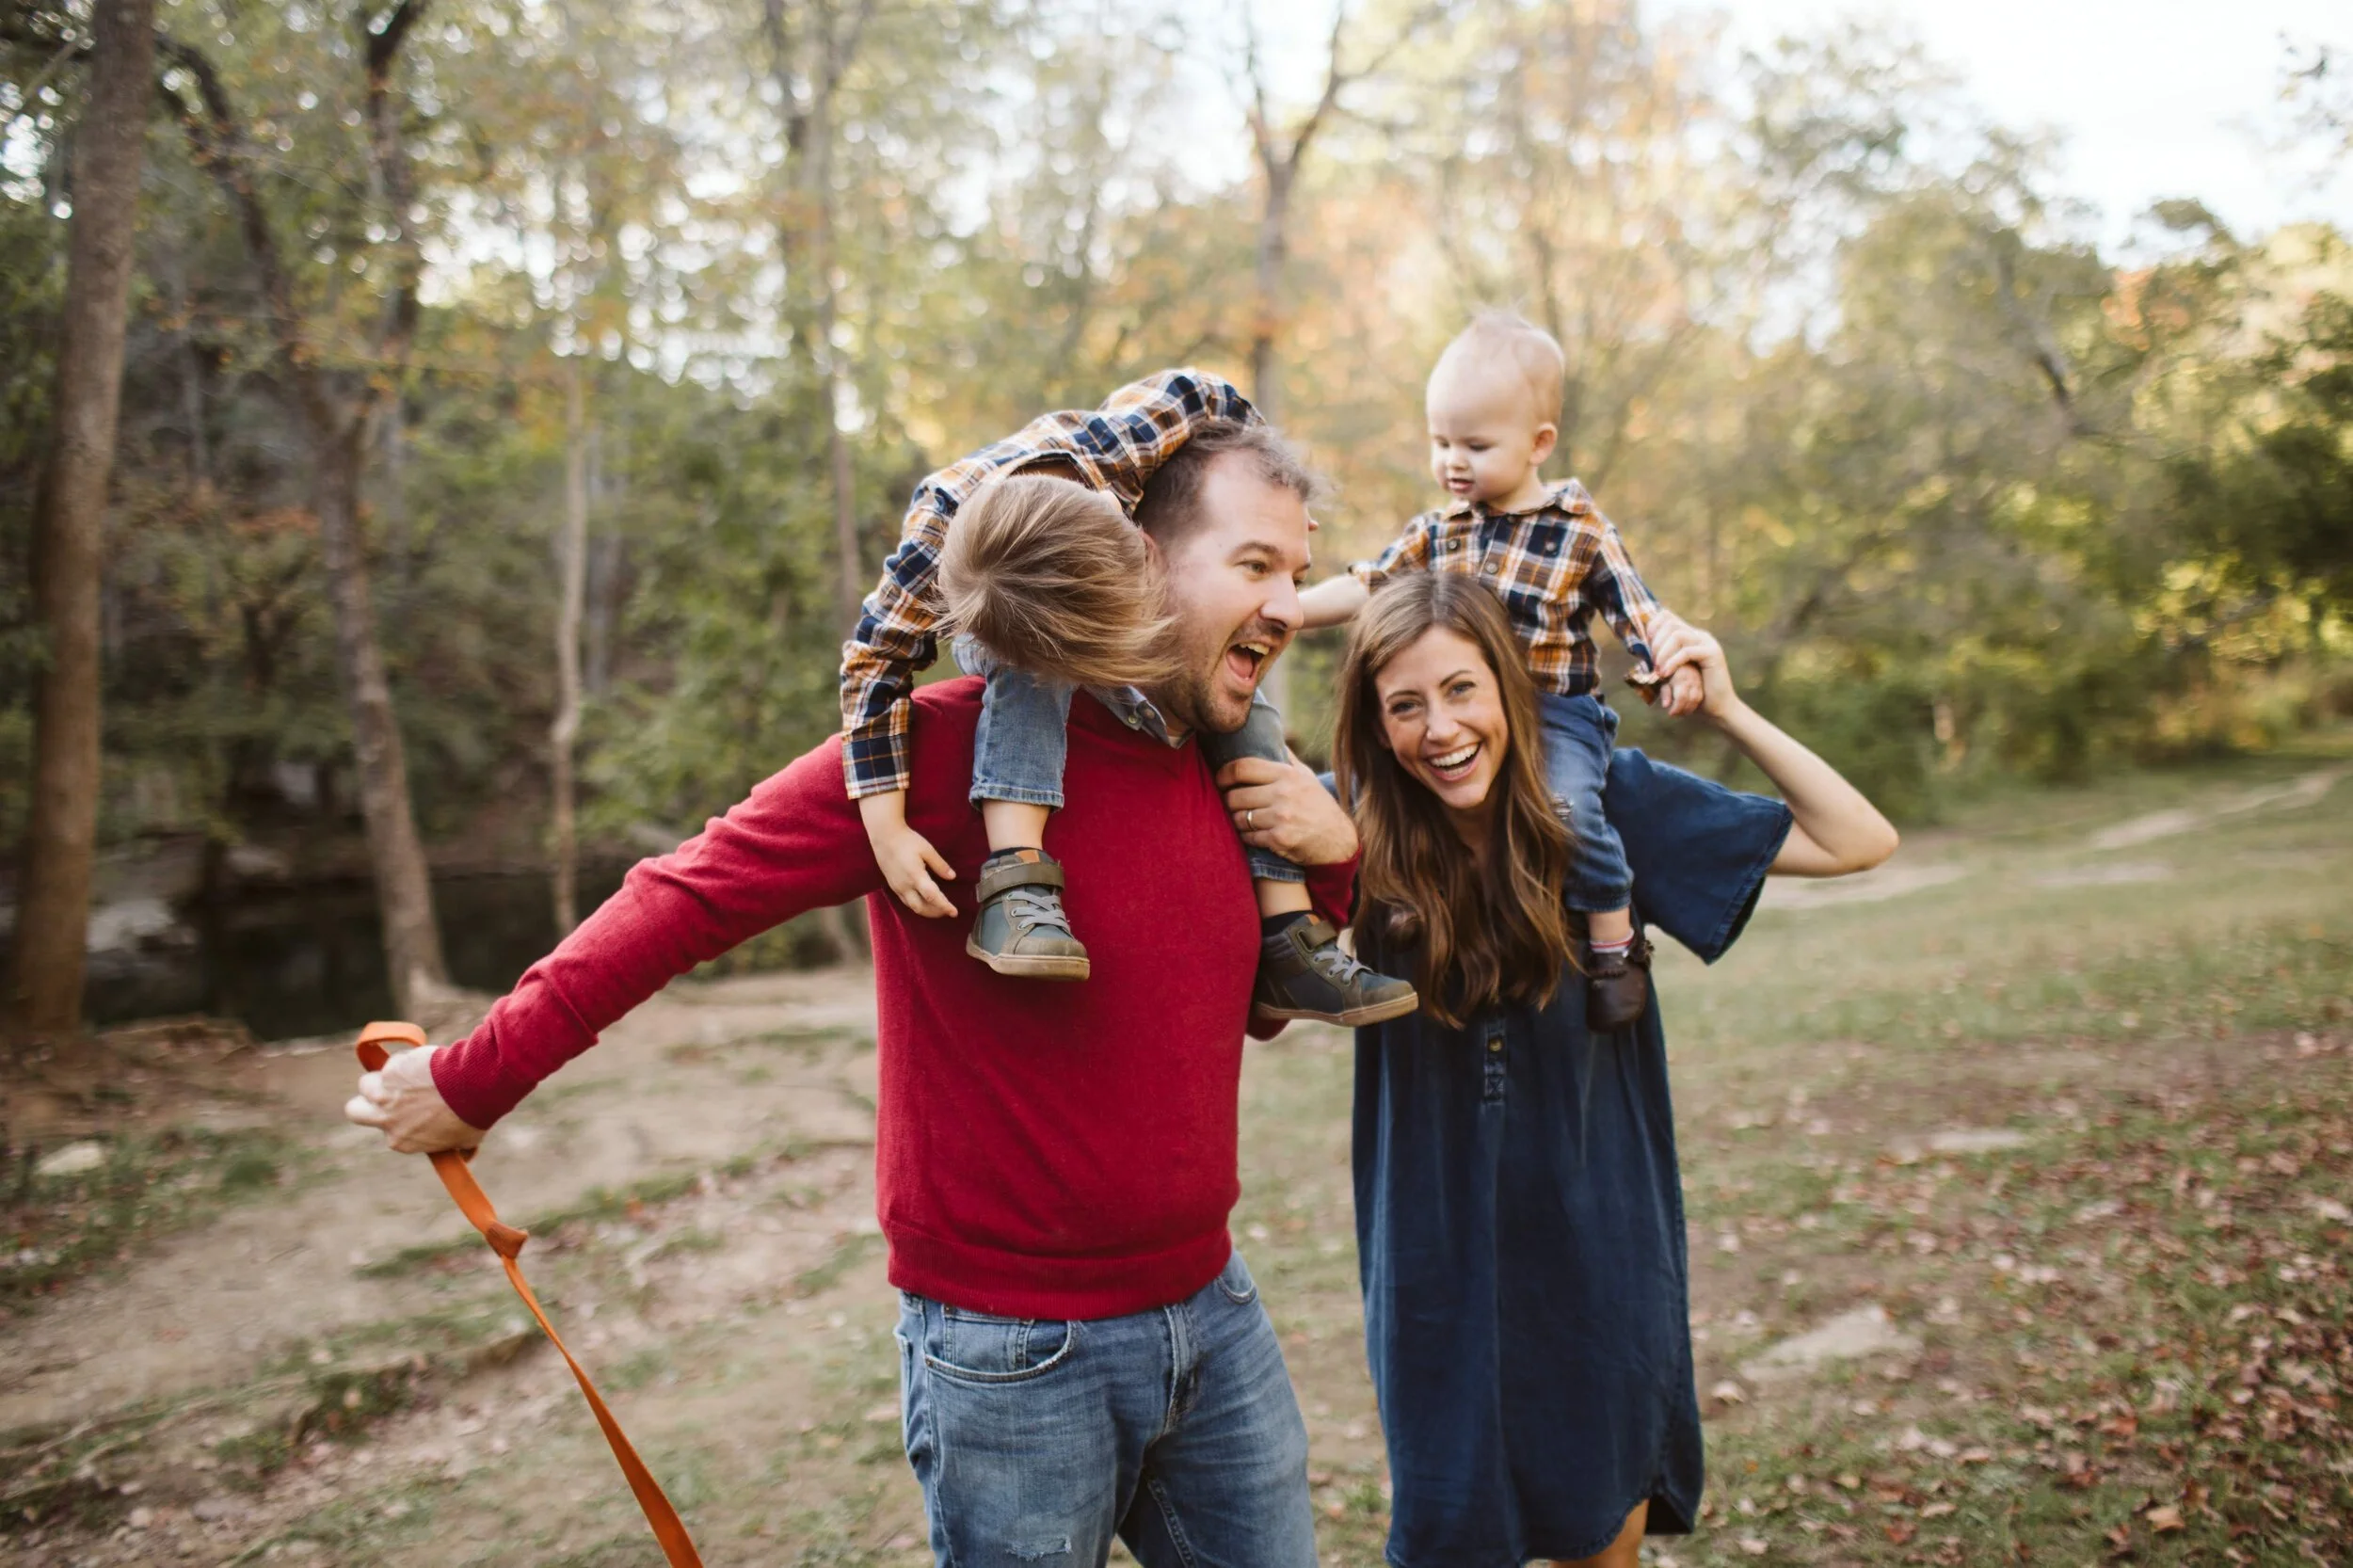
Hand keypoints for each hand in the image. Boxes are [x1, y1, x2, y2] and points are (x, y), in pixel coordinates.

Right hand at [344, 1044, 486, 1154]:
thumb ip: (460, 1149)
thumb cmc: (473, 1114)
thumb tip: (467, 1156)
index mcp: (400, 1141)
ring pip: (366, 1083)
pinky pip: (392, 1062)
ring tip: (407, 1073)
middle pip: (355, 1111)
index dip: (398, 1119)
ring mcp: (384, 1094)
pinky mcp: (390, 1071)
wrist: (472, 1087)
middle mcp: (385, 1120)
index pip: (387, 1131)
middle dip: (365, 1102)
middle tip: (385, 1093)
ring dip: (382, 1077)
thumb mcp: (466, 1141)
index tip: (412, 1109)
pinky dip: (405, 1060)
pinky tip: (425, 1062)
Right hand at [858, 790, 956, 917]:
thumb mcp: (927, 849)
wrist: (884, 836)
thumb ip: (940, 865)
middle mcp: (905, 885)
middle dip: (936, 913)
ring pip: (913, 907)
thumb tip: (952, 877)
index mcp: (915, 876)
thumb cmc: (906, 840)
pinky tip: (924, 902)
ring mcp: (897, 887)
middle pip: (922, 908)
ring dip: (927, 911)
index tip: (954, 912)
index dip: (944, 906)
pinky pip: (906, 901)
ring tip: (939, 909)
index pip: (932, 897)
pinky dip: (917, 906)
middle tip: (949, 911)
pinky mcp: (892, 885)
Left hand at [1215, 754, 1359, 866]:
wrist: (1337, 839)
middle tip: (1232, 804)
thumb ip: (1286, 759)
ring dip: (1237, 820)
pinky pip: (1248, 836)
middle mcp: (1284, 793)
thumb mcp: (1306, 777)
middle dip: (1229, 801)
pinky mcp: (1280, 838)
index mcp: (1287, 774)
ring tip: (1243, 819)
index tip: (1220, 780)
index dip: (1224, 774)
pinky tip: (1253, 834)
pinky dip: (1247, 836)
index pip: (1243, 767)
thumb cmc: (1318, 805)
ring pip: (1239, 818)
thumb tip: (1271, 735)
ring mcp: (1281, 817)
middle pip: (1235, 795)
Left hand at [1647, 617, 1739, 723]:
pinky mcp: (1713, 653)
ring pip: (1678, 635)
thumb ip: (1661, 658)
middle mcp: (1699, 635)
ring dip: (1662, 652)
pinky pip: (1687, 651)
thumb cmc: (1692, 692)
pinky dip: (1673, 662)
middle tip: (1653, 663)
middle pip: (1670, 624)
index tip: (1645, 646)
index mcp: (1689, 636)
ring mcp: (1707, 642)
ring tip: (1659, 671)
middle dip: (1655, 643)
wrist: (1717, 708)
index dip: (1652, 627)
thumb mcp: (1672, 672)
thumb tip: (1639, 648)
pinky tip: (1666, 674)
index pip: (1667, 616)